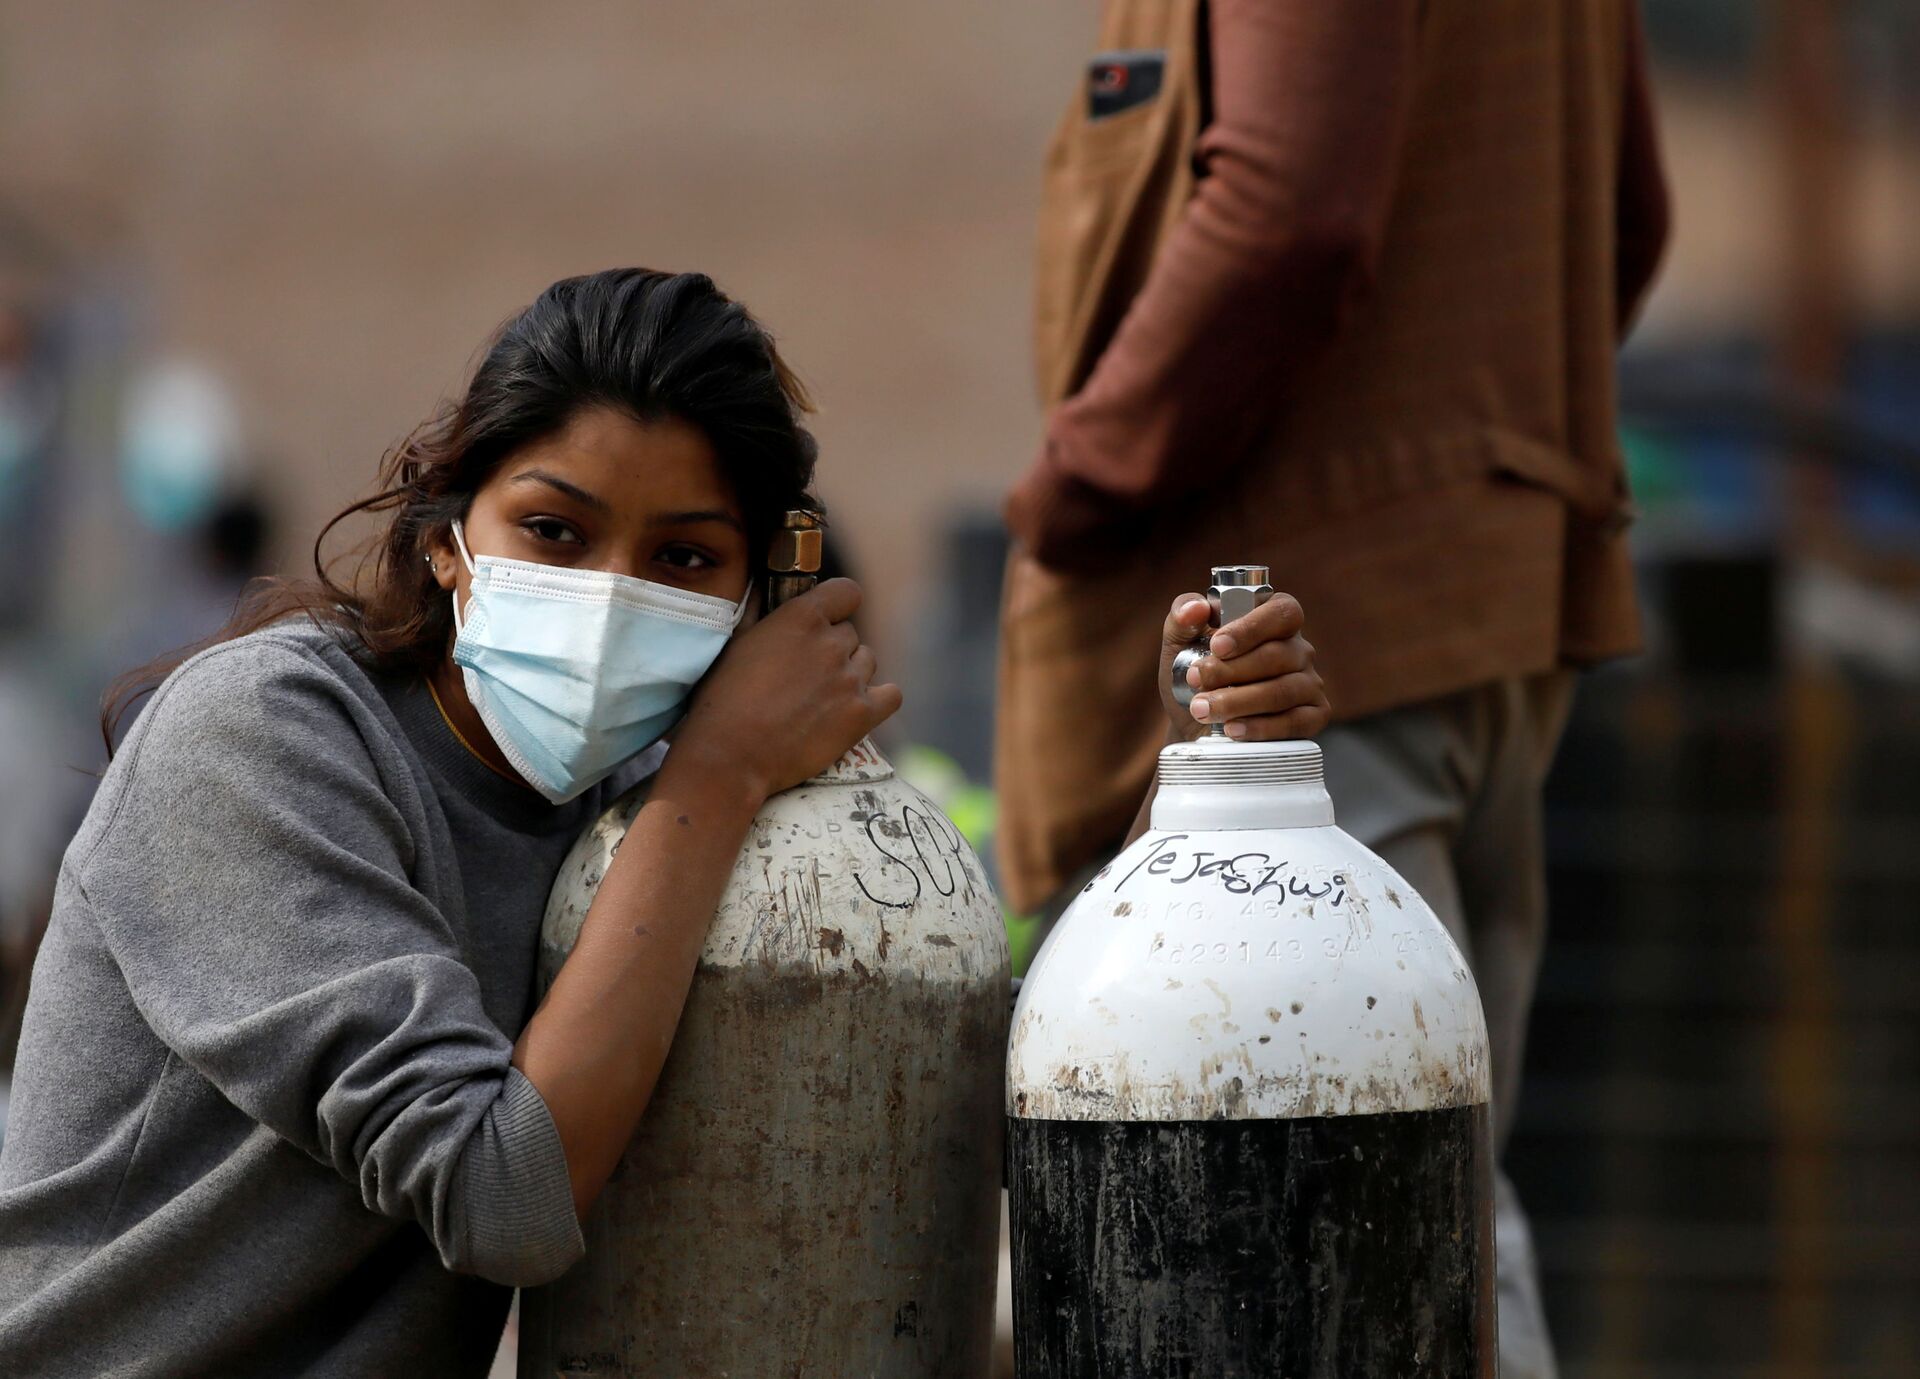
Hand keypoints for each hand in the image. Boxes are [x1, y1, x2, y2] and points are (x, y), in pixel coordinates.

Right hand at [673, 578, 901, 800]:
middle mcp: (831, 642)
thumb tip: (763, 589)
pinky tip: (857, 708)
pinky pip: (891, 695)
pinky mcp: (862, 714)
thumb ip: (759, 612)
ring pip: (867, 662)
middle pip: (850, 634)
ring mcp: (850, 679)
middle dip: (832, 649)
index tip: (826, 620)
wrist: (731, 755)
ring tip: (821, 698)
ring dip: (850, 673)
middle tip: (806, 675)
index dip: (838, 606)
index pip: (847, 592)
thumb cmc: (723, 699)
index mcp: (801, 617)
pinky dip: (879, 699)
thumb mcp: (737, 642)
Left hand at [1157, 589, 1329, 742]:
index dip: (1251, 628)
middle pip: (1277, 655)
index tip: (1217, 646)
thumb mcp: (1179, 643)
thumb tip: (1194, 609)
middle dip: (1231, 670)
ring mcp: (1309, 683)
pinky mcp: (1312, 716)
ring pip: (1283, 690)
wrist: (1193, 725)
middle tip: (1196, 681)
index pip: (1282, 611)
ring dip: (1238, 701)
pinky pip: (1295, 722)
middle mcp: (1298, 649)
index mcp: (1273, 620)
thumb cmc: (1193, 677)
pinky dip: (1261, 727)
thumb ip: (1182, 616)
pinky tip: (1233, 729)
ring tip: (1203, 709)